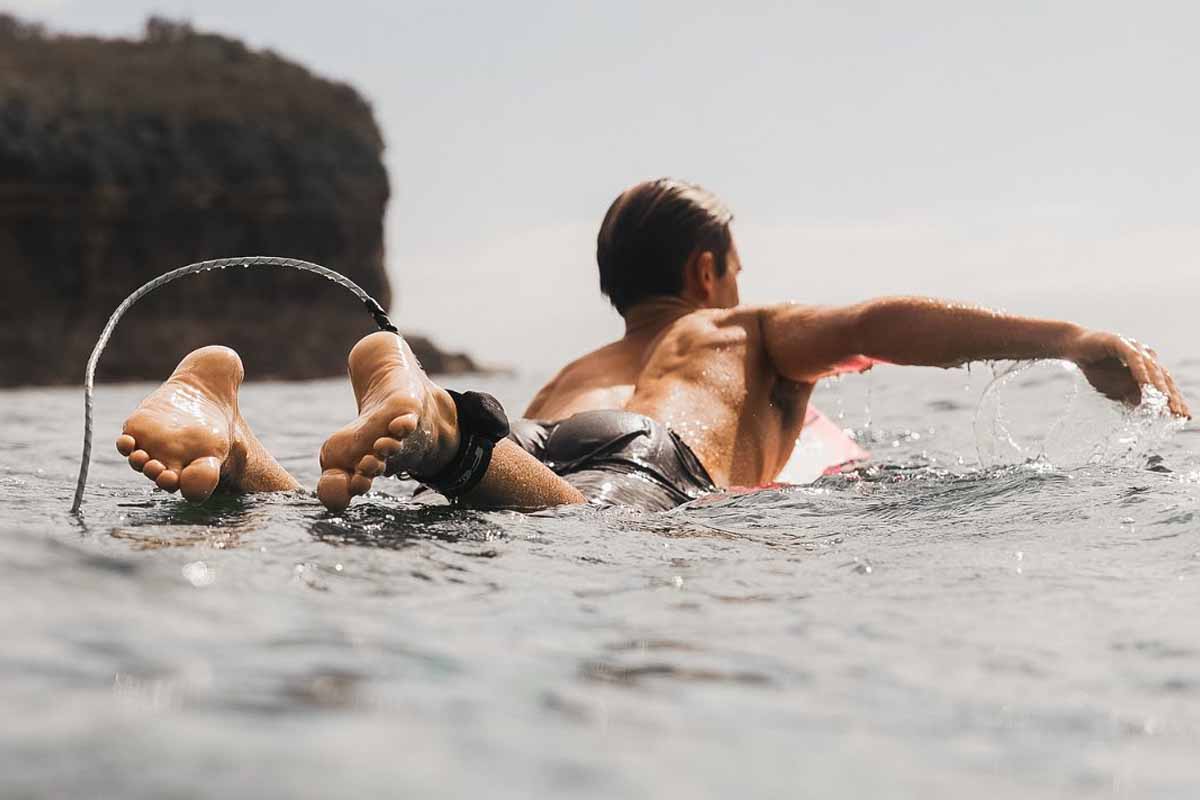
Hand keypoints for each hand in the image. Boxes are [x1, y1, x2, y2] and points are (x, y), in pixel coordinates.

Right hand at [1066, 330, 1189, 417]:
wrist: (1073, 347)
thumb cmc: (1095, 366)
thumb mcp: (1114, 387)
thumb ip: (1131, 395)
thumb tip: (1148, 408)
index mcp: (1146, 365)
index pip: (1165, 384)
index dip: (1174, 400)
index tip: (1183, 417)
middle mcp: (1145, 355)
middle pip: (1163, 377)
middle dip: (1171, 396)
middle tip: (1178, 414)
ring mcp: (1134, 347)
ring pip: (1151, 368)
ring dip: (1159, 387)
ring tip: (1165, 402)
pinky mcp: (1120, 342)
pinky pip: (1133, 358)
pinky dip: (1140, 371)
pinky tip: (1146, 384)